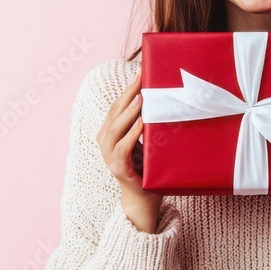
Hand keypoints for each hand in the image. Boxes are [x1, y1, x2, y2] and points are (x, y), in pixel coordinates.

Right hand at [96, 68, 162, 232]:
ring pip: (114, 129)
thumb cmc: (148, 166)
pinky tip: (140, 124)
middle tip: (141, 78)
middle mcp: (106, 142)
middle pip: (114, 113)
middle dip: (128, 94)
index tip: (141, 72)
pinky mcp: (118, 168)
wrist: (145, 197)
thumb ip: (147, 123)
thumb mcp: (147, 140)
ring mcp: (109, 156)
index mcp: (111, 132)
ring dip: (128, 112)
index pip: (117, 106)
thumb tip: (164, 100)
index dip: (127, 89)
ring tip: (141, 98)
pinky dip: (131, 135)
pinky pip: (122, 148)